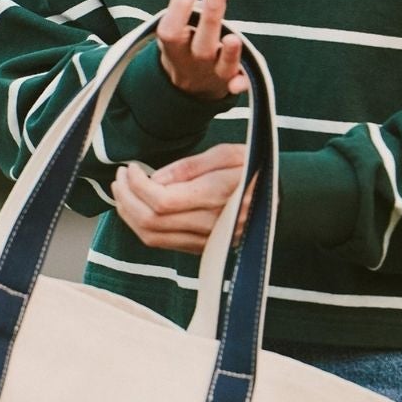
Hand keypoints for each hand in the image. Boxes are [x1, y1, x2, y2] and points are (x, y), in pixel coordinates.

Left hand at [112, 144, 264, 254]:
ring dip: (128, 214)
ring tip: (122, 190)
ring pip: (151, 237)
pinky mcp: (199, 247)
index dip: (137, 185)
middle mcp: (208, 224)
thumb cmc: (254, 170)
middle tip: (120, 176)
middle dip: (126, 198)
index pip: (161, 200)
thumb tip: (154, 178)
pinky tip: (135, 206)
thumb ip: (188, 167)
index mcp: (215, 197)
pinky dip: (140, 225)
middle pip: (150, 221)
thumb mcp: (227, 154)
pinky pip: (161, 242)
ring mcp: (204, 240)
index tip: (130, 167)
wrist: (281, 200)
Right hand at [155, 0, 248, 101]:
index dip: (180, 4)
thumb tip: (210, 1)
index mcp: (174, 46)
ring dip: (229, 53)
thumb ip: (192, 12)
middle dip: (210, 18)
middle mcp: (192, 62)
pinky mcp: (231, 80)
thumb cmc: (186, 43)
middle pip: (201, 45)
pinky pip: (238, 83)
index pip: (171, 28)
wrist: (189, 84)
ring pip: (222, 65)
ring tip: (233, 38)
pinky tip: (238, 84)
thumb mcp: (179, 27)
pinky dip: (239, 84)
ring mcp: (212, 73)